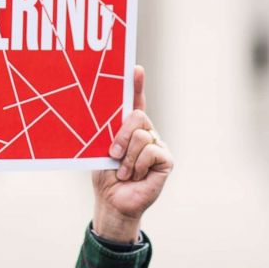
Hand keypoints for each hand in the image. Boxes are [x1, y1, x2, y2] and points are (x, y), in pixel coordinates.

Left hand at [91, 66, 172, 242]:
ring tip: (123, 171)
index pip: (135, 100)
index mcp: (129, 126)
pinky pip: (151, 151)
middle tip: (112, 154)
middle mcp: (146, 131)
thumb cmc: (105, 174)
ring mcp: (158, 144)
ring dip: (126, 157)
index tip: (135, 68)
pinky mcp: (166, 159)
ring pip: (142, 136)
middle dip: (121, 135)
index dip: (136, 83)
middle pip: (138, 116)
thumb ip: (109, 131)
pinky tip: (135, 176)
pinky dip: (137, 166)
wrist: (112, 200)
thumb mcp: (102, 148)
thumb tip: (103, 113)